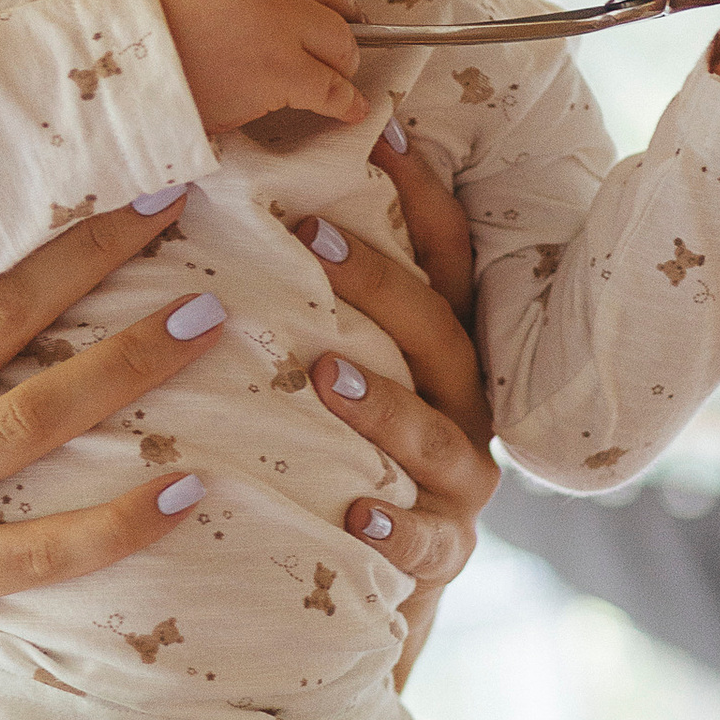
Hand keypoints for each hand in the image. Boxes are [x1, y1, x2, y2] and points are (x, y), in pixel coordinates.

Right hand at [0, 199, 228, 719]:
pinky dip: (117, 522)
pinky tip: (186, 493)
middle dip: (93, 256)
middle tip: (175, 202)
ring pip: (31, 416)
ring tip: (206, 320)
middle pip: (1, 320)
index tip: (105, 175)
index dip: (32, 227)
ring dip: (127, 362)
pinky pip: (40, 547)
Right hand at [144, 0, 365, 137]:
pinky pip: (332, 89)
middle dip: (333, 21)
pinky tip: (349, 108)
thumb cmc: (146, 15)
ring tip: (333, 74)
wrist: (120, 61)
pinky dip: (344, 102)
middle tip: (329, 39)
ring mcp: (284, 26)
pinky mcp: (283, 73)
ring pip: (341, 44)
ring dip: (338, 61)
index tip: (317, 1)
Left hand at [291, 128, 497, 678]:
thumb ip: (320, 297)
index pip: (450, 257)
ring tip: (323, 375)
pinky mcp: (444, 553)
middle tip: (315, 240)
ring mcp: (461, 483)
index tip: (380, 134)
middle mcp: (468, 406)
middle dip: (383, 285)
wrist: (367, 586)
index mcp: (448, 350)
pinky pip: (428, 542)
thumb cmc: (336, 453)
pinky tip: (358, 511)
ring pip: (435, 433)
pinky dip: (396, 526)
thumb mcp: (337, 368)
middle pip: (439, 333)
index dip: (422, 196)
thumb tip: (252, 190)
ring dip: (382, 402)